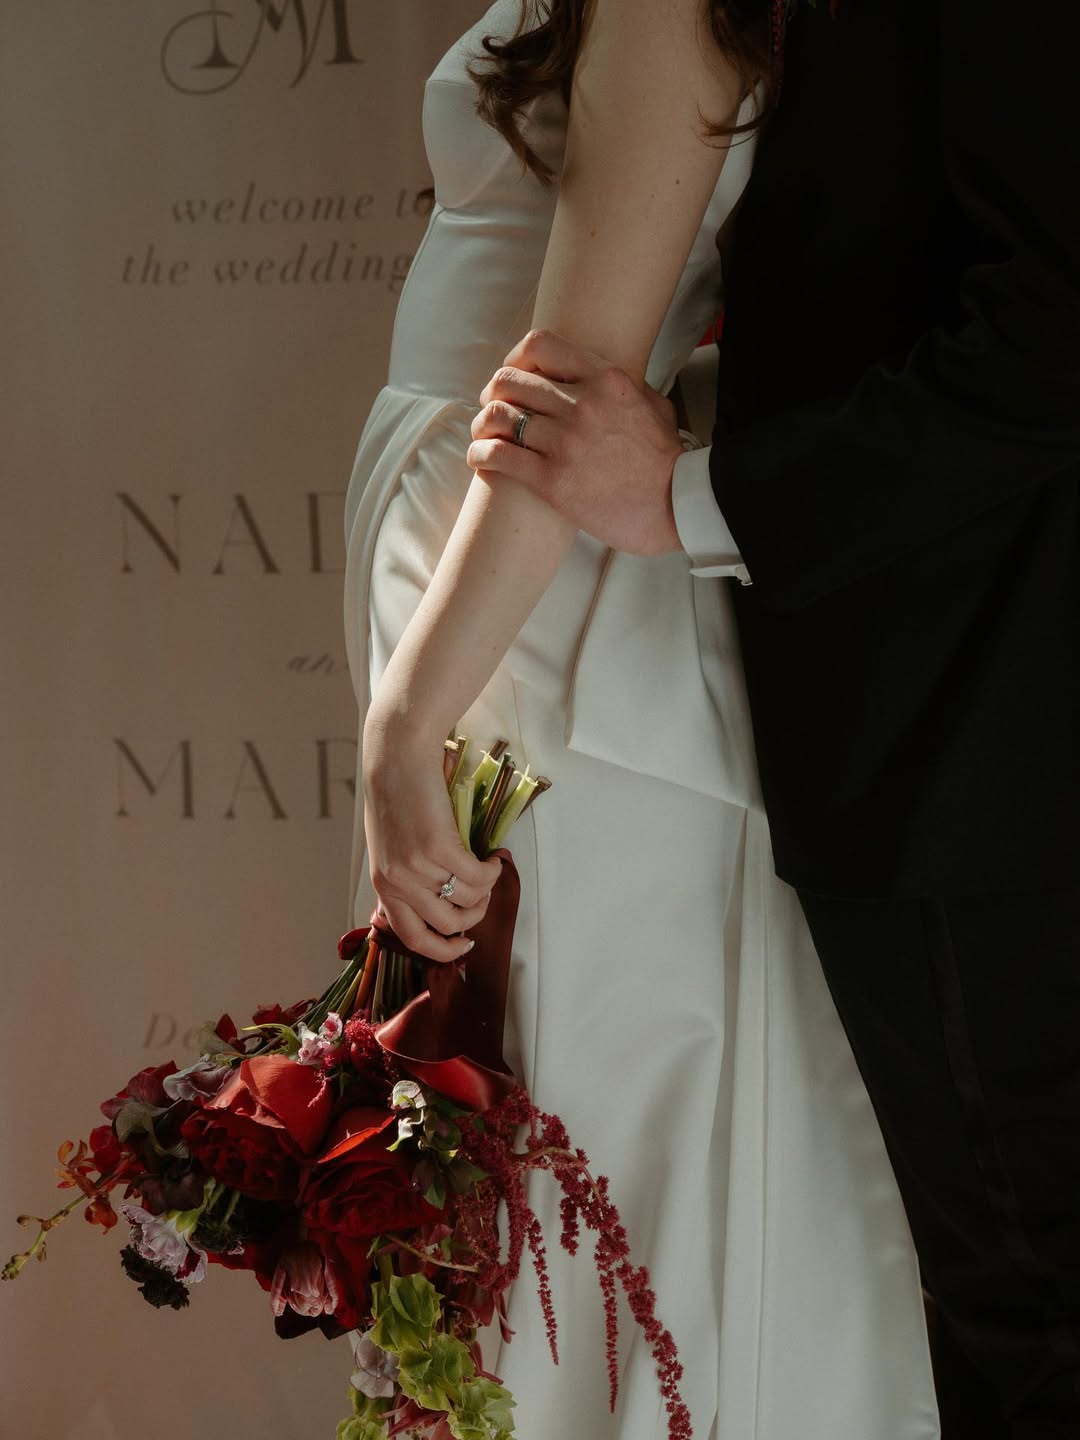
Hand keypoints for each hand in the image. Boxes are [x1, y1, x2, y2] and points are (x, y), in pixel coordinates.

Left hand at [362, 716, 502, 962]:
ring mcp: (419, 868)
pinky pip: (478, 877)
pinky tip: (492, 858)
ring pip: (467, 901)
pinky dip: (492, 871)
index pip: (412, 938)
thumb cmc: (395, 797)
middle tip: (484, 898)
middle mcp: (399, 883)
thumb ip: (407, 876)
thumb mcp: (391, 847)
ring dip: (486, 891)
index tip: (463, 946)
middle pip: (447, 926)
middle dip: (474, 918)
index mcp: (384, 886)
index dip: (442, 950)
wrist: (397, 759)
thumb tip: (442, 899)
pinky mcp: (441, 848)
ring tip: (489, 871)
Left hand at [466, 329, 684, 555]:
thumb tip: (601, 380)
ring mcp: (564, 442)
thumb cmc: (666, 460)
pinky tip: (480, 459)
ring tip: (484, 436)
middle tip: (495, 409)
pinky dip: (480, 455)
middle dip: (494, 393)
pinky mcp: (552, 480)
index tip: (514, 374)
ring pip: (497, 416)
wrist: (676, 505)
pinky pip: (498, 456)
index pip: (540, 345)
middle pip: (509, 380)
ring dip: (483, 425)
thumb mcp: (652, 405)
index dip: (516, 357)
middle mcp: (581, 404)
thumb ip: (622, 386)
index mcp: (604, 379)